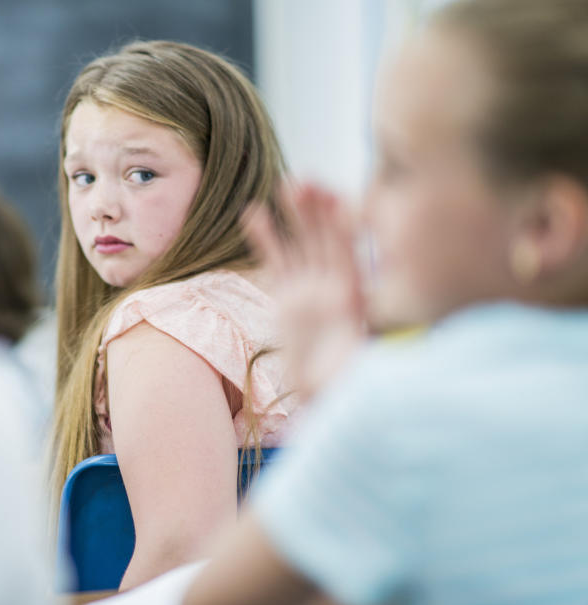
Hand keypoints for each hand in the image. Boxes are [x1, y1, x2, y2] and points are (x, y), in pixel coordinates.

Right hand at [244, 182, 365, 401]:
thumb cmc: (343, 378)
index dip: (342, 229)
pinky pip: (276, 259)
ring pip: (301, 244)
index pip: (348, 255)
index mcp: (354, 296)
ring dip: (294, 215)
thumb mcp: (356, 359)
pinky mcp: (287, 294)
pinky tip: (253, 213)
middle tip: (307, 183)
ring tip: (286, 186)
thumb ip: (359, 343)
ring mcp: (309, 287)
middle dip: (316, 212)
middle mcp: (333, 285)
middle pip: (324, 240)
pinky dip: (266, 237)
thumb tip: (382, 339)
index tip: (338, 202)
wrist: (324, 388)